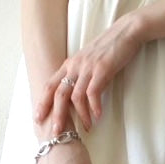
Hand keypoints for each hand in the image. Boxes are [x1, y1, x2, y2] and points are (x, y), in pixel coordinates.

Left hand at [34, 13, 143, 135]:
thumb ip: (81, 74)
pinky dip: (95, 107)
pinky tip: (98, 117)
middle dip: (57, 115)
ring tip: (86, 128)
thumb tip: (78, 94)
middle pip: (59, 94)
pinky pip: (93, 93)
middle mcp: (75, 65)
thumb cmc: (110, 48)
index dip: (42, 102)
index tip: (38, 118)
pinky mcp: (102, 69)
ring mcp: (88, 67)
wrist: (127, 31)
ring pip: (76, 97)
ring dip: (81, 115)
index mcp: (69, 63)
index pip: (50, 85)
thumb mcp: (89, 60)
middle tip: (57, 133)